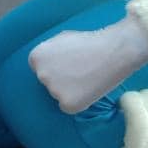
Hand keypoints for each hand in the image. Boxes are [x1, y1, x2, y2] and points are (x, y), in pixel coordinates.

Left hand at [28, 15, 147, 113]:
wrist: (112, 51)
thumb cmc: (88, 42)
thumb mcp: (59, 40)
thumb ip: (48, 53)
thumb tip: (44, 63)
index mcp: (35, 58)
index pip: (40, 70)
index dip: (56, 68)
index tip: (69, 65)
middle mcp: (41, 74)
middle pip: (48, 83)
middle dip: (61, 79)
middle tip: (80, 71)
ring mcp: (53, 90)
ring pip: (59, 95)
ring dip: (70, 90)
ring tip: (87, 77)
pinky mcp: (67, 104)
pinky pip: (69, 106)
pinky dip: (79, 102)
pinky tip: (89, 89)